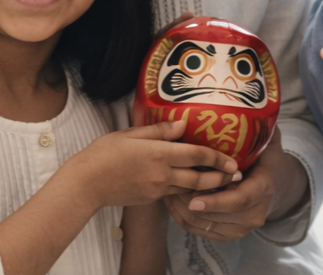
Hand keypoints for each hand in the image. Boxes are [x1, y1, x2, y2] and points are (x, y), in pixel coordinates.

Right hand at [68, 121, 239, 211]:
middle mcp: (162, 174)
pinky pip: (174, 194)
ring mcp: (156, 189)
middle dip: (220, 178)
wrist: (86, 184)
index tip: (232, 161)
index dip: (217, 158)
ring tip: (222, 183)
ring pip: (189, 190)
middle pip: (199, 178)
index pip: (196, 155)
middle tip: (236, 176)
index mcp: (159, 154)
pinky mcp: (150, 199)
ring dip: (207, 187)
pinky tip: (193, 186)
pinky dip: (187, 191)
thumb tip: (183, 124)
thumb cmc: (104, 153)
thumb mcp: (131, 134)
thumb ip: (159, 129)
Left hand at [166, 131, 307, 241]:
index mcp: (263, 188)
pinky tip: (172, 200)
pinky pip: (199, 231)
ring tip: (167, 189)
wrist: (275, 183)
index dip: (216, 202)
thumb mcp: (267, 140)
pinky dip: (183, 217)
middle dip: (188, 204)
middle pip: (215, 217)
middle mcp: (254, 213)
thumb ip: (259, 127)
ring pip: (203, 225)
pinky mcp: (228, 234)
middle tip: (169, 186)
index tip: (193, 199)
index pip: (238, 200)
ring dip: (182, 210)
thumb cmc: (265, 157)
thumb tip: (250, 106)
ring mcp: (241, 227)